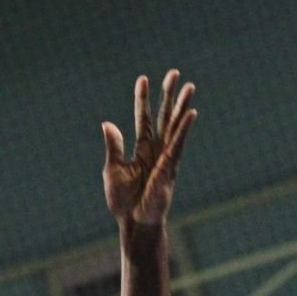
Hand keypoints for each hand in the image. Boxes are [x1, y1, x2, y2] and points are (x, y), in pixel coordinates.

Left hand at [102, 69, 195, 226]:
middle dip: (168, 95)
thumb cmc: (123, 201)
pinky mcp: (170, 167)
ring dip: (182, 106)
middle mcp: (156, 150)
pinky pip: (178, 144)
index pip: (143, 118)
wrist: (133, 222)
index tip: (143, 79)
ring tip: (189, 85)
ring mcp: (166, 157)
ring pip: (175, 126)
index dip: (143, 99)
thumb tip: (107, 123)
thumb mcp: (112, 169)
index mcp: (142, 149)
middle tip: (174, 73)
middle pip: (164, 116)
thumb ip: (114, 146)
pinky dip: (184, 129)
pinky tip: (190, 113)